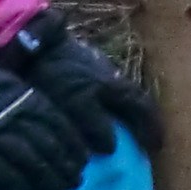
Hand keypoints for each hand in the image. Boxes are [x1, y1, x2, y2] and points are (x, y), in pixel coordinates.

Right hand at [0, 27, 88, 189]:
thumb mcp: (6, 82)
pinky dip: (12, 184)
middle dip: (65, 166)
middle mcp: (12, 112)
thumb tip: (53, 124)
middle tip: (75, 183)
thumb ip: (28, 102)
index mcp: (23, 95)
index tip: (83, 160)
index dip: (73, 144)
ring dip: (46, 178)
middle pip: (47, 144)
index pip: (58, 123)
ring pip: (28, 159)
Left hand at [7, 16, 163, 156]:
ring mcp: (97, 70)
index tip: (157, 148)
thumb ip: (96, 124)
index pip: (144, 108)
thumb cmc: (56, 74)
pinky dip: (106, 108)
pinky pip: (102, 93)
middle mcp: (112, 76)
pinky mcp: (80, 68)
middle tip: (142, 143)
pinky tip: (95, 117)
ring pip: (118, 96)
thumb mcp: (76, 102)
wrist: (33, 41)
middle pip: (134, 101)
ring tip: (120, 134)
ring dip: (124, 115)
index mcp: (116, 85)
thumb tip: (111, 146)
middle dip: (141, 122)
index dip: (152, 129)